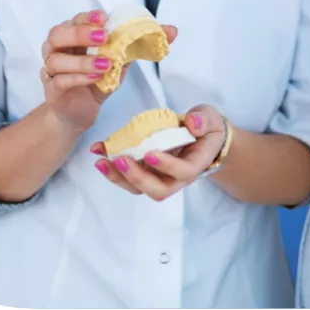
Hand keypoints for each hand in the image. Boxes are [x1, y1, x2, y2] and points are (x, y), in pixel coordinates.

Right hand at [40, 10, 177, 133]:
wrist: (80, 113)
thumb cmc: (98, 80)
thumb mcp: (121, 61)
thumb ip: (140, 44)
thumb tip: (171, 31)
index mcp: (73, 38)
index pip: (74, 20)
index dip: (86, 17)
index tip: (103, 18)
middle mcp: (57, 50)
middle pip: (57, 34)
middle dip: (79, 33)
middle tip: (103, 37)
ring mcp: (51, 71)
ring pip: (55, 59)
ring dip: (82, 61)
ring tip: (106, 64)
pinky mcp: (53, 91)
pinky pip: (58, 81)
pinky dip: (77, 78)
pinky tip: (95, 79)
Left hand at [90, 104, 226, 200]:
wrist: (203, 140)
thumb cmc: (206, 129)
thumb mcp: (210, 119)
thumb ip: (204, 120)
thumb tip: (192, 123)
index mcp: (195, 164)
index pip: (183, 172)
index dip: (167, 166)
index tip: (149, 153)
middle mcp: (177, 178)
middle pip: (158, 190)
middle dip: (137, 177)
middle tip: (120, 159)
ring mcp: (160, 178)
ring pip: (140, 189)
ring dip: (119, 178)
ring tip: (102, 162)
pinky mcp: (146, 173)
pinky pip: (129, 179)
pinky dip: (112, 170)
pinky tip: (100, 155)